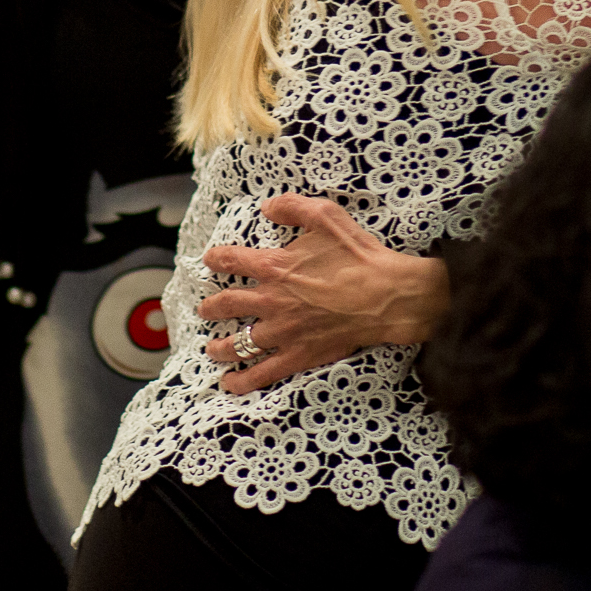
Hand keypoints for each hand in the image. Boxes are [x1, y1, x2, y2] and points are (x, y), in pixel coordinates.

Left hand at [199, 196, 451, 395]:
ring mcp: (283, 332)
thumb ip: (294, 207)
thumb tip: (269, 206)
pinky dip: (243, 381)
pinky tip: (230, 383)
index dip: (217, 259)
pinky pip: (263, 372)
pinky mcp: (298, 354)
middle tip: (205, 310)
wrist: (385, 296)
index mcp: (274, 267)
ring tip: (211, 348)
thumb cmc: (359, 256)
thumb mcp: (328, 217)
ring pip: (239, 343)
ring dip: (220, 346)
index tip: (210, 260)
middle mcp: (271, 301)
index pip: (232, 261)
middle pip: (227, 305)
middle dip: (212, 307)